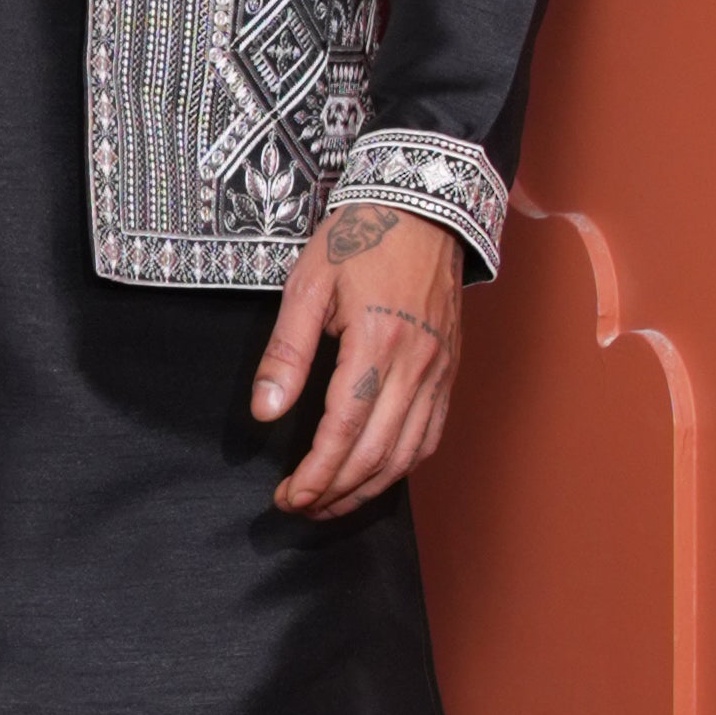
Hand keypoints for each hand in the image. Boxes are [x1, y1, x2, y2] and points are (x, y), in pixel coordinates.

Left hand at [253, 200, 463, 522]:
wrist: (423, 207)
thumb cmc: (359, 239)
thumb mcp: (307, 285)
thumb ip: (286, 352)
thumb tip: (265, 413)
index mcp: (376, 342)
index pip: (343, 431)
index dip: (315, 474)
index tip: (287, 497)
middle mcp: (416, 365)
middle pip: (376, 454)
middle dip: (335, 492)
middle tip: (300, 507)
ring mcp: (439, 371)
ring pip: (407, 454)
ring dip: (367, 489)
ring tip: (330, 504)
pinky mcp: (450, 372)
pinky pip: (430, 435)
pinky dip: (402, 467)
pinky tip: (374, 477)